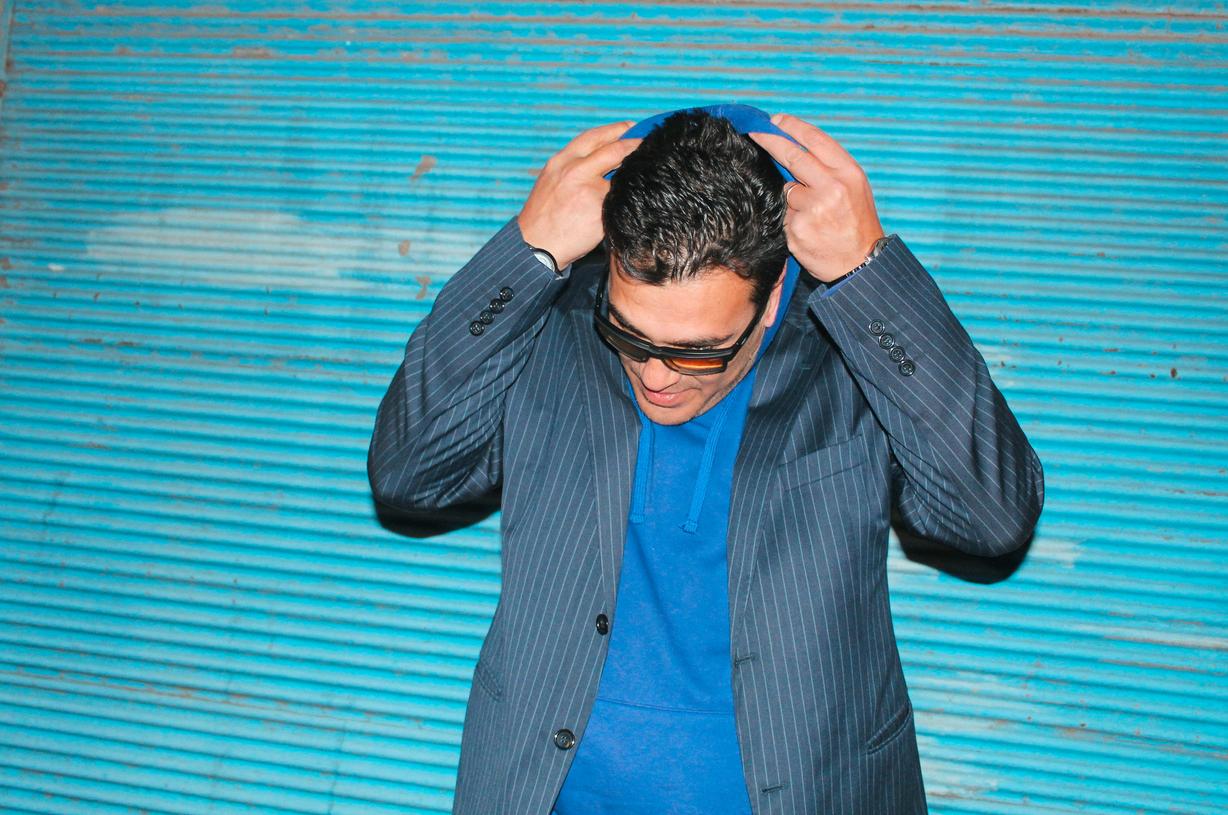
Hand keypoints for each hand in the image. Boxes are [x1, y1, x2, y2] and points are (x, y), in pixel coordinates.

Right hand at [517, 121, 641, 268]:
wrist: (535, 246)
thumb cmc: (543, 218)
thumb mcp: (551, 182)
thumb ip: (573, 169)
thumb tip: (600, 161)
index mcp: (561, 161)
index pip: (592, 137)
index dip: (614, 130)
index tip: (629, 127)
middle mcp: (575, 170)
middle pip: (613, 149)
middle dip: (633, 143)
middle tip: (647, 143)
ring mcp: (589, 189)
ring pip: (621, 173)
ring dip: (635, 169)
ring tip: (647, 167)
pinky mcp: (600, 209)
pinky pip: (621, 197)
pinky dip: (632, 194)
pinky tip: (640, 194)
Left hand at [749, 113, 884, 282]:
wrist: (861, 264)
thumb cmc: (856, 223)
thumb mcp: (853, 188)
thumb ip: (828, 169)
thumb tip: (795, 149)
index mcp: (848, 173)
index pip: (815, 140)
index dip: (792, 127)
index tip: (775, 120)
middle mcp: (832, 187)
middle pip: (793, 156)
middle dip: (770, 141)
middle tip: (754, 131)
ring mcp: (814, 209)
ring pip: (786, 191)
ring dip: (791, 200)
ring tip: (814, 216)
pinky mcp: (798, 229)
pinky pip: (784, 217)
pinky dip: (791, 222)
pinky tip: (809, 231)